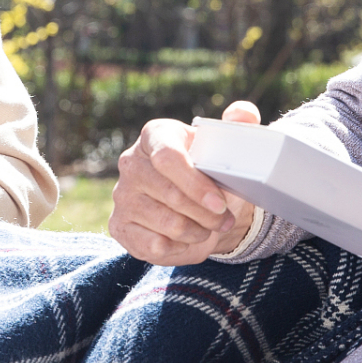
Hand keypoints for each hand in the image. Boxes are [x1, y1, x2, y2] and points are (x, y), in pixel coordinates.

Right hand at [109, 100, 261, 264]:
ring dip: (197, 231)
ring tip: (210, 227)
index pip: (168, 157)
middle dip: (205, 214)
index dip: (195, 183)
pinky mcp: (119, 226)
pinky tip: (188, 239)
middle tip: (225, 219)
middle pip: (170, 194)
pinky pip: (153, 246)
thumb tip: (242, 114)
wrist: (194, 201)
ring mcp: (122, 195)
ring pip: (167, 224)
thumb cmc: (209, 168)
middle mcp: (131, 163)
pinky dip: (179, 248)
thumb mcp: (227, 143)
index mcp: (155, 135)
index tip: (220, 202)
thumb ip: (241, 120)